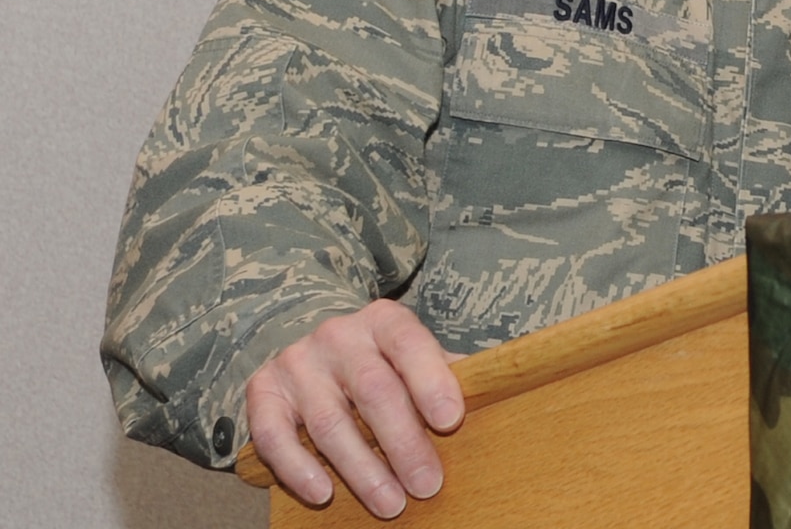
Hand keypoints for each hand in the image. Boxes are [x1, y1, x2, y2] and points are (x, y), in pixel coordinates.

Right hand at [243, 300, 464, 518]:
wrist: (312, 344)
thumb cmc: (382, 361)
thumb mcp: (415, 356)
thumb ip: (446, 373)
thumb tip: (493, 395)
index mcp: (384, 321)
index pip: (411, 345)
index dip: (431, 381)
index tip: (450, 420)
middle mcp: (338, 336)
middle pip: (373, 391)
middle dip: (403, 443)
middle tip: (427, 484)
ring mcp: (298, 363)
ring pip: (329, 422)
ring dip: (362, 469)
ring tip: (390, 503)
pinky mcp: (263, 392)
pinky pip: (274, 435)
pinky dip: (299, 468)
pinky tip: (324, 493)